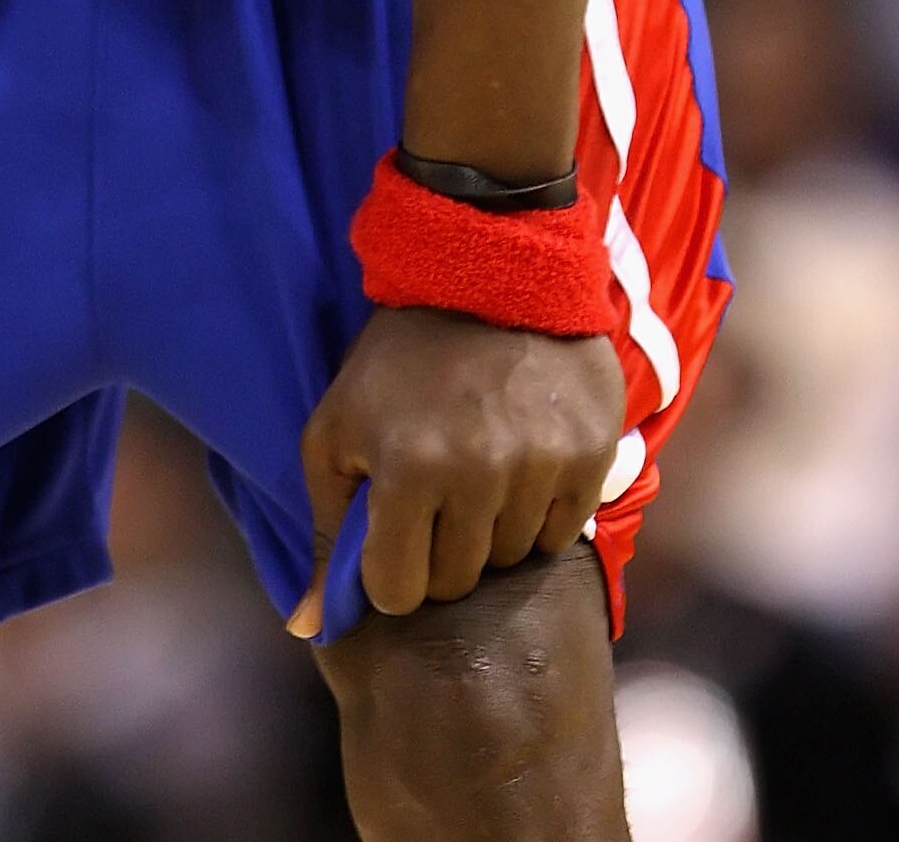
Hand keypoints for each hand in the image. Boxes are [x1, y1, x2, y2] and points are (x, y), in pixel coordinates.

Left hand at [290, 304, 623, 628]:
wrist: (488, 271)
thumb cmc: (398, 359)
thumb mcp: (336, 429)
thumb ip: (325, 527)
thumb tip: (308, 627)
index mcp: (406, 469)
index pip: (398, 590)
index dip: (391, 570)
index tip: (394, 534)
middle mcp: (478, 475)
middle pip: (458, 581)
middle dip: (439, 551)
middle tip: (436, 494)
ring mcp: (540, 465)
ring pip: (511, 558)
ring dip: (491, 528)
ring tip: (479, 465)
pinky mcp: (590, 454)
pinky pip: (562, 531)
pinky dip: (540, 510)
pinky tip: (522, 458)